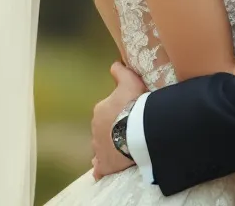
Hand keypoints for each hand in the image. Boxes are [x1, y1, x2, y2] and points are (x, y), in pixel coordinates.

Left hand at [90, 62, 146, 179]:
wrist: (139, 131)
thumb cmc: (135, 104)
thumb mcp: (130, 81)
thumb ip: (121, 73)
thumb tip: (114, 64)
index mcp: (100, 111)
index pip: (105, 112)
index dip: (117, 113)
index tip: (128, 115)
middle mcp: (95, 130)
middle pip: (103, 130)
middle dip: (112, 131)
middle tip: (128, 132)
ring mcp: (99, 148)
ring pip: (101, 148)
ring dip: (109, 148)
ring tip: (122, 149)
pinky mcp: (105, 164)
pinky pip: (100, 167)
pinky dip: (101, 168)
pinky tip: (104, 169)